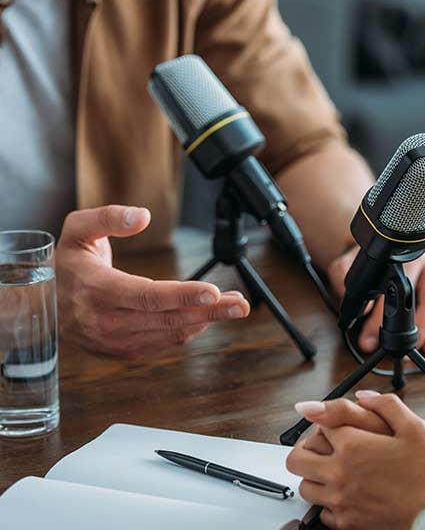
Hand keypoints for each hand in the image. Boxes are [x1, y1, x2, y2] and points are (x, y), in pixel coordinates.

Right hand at [56, 205, 249, 357]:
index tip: (214, 291)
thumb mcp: (76, 230)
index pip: (148, 296)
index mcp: (98, 290)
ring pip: (170, 333)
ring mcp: (117, 340)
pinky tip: (207, 317)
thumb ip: (108, 218)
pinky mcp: (124, 350)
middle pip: (168, 318)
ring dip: (206, 321)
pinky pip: (164, 342)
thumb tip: (142, 216)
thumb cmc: (64, 265)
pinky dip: (189, 330)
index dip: (184, 295)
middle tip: (241, 305)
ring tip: (233, 307)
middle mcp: (108, 321)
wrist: (40, 309)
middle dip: (209, 312)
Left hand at [287, 393, 424, 529]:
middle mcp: (340, 474)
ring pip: (305, 487)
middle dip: (304, 449)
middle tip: (317, 448)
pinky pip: (322, 513)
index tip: (334, 425)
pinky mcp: (348, 525)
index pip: (319, 425)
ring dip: (313, 477)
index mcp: (352, 446)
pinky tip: (343, 496)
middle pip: (297, 458)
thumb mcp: (414, 427)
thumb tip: (363, 396)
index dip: (327, 422)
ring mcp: (341, 502)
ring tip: (329, 472)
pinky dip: (328, 503)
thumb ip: (385, 404)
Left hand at [327, 246, 424, 355]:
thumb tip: (356, 306)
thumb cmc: (371, 264)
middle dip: (421, 328)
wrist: (385, 250)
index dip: (383, 319)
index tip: (371, 339)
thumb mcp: (349, 264)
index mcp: (405, 260)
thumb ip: (343, 279)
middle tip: (405, 349)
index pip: (397, 290)